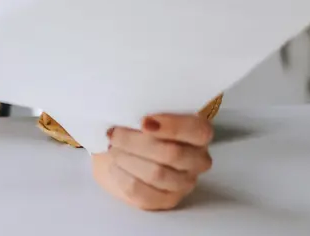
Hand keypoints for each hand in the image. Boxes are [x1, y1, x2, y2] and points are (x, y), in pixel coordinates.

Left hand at [92, 114, 213, 210]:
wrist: (116, 149)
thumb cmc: (133, 126)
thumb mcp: (141, 111)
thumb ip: (145, 109)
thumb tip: (131, 112)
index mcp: (198, 133)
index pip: (198, 131)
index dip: (172, 126)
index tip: (143, 121)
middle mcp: (197, 160)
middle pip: (172, 154)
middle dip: (135, 142)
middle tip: (113, 134)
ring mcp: (183, 183)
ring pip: (156, 174)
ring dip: (127, 158)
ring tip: (112, 148)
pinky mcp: (164, 200)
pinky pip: (141, 191)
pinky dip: (122, 175)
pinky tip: (113, 165)